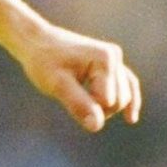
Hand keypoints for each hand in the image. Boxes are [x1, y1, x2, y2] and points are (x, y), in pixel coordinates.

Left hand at [14, 23, 141, 133]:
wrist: (35, 41)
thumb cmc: (44, 61)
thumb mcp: (57, 84)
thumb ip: (77, 104)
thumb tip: (96, 125)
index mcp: (105, 60)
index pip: (107, 103)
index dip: (88, 107)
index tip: (66, 94)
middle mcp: (115, 56)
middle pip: (119, 101)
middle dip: (99, 109)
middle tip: (70, 97)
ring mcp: (114, 59)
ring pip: (123, 97)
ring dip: (106, 106)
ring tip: (80, 98)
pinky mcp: (111, 64)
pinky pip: (127, 84)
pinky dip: (129, 101)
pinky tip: (131, 119)